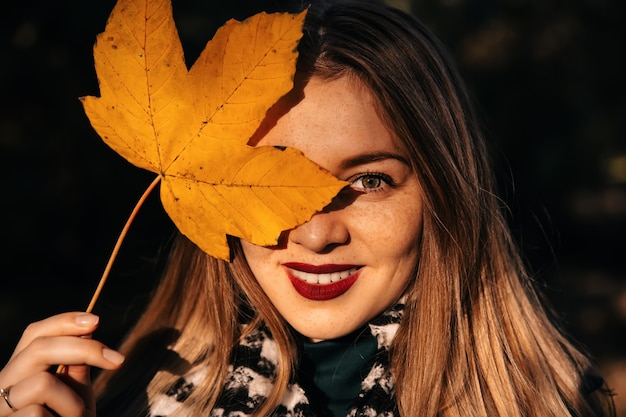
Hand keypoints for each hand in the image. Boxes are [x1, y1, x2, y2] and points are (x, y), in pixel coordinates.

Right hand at [0, 312, 124, 416]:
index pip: (34, 334)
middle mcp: (2, 385)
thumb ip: (76, 368)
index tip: (97, 321)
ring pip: (42, 382)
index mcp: (20, 371)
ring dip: (73, 401)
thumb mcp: (76, 395)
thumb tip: (89, 331)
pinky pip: (38, 413)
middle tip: (117, 361)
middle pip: (38, 347)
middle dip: (84, 348)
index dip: (63, 321)